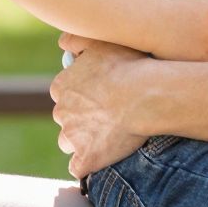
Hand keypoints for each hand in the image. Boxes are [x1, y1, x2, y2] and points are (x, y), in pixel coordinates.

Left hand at [52, 38, 150, 177]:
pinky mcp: (87, 159)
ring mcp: (73, 137)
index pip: (63, 92)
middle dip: (81, 117)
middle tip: (107, 113)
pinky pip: (79, 168)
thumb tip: (62, 43)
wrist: (145, 95)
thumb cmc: (128, 65)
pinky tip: (101, 158)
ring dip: (82, 140)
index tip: (99, 94)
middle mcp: (62, 112)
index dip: (81, 94)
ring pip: (68, 142)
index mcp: (62, 86)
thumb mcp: (101, 41)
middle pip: (66, 117)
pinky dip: (87, 164)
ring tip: (106, 135)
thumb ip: (77, 38)